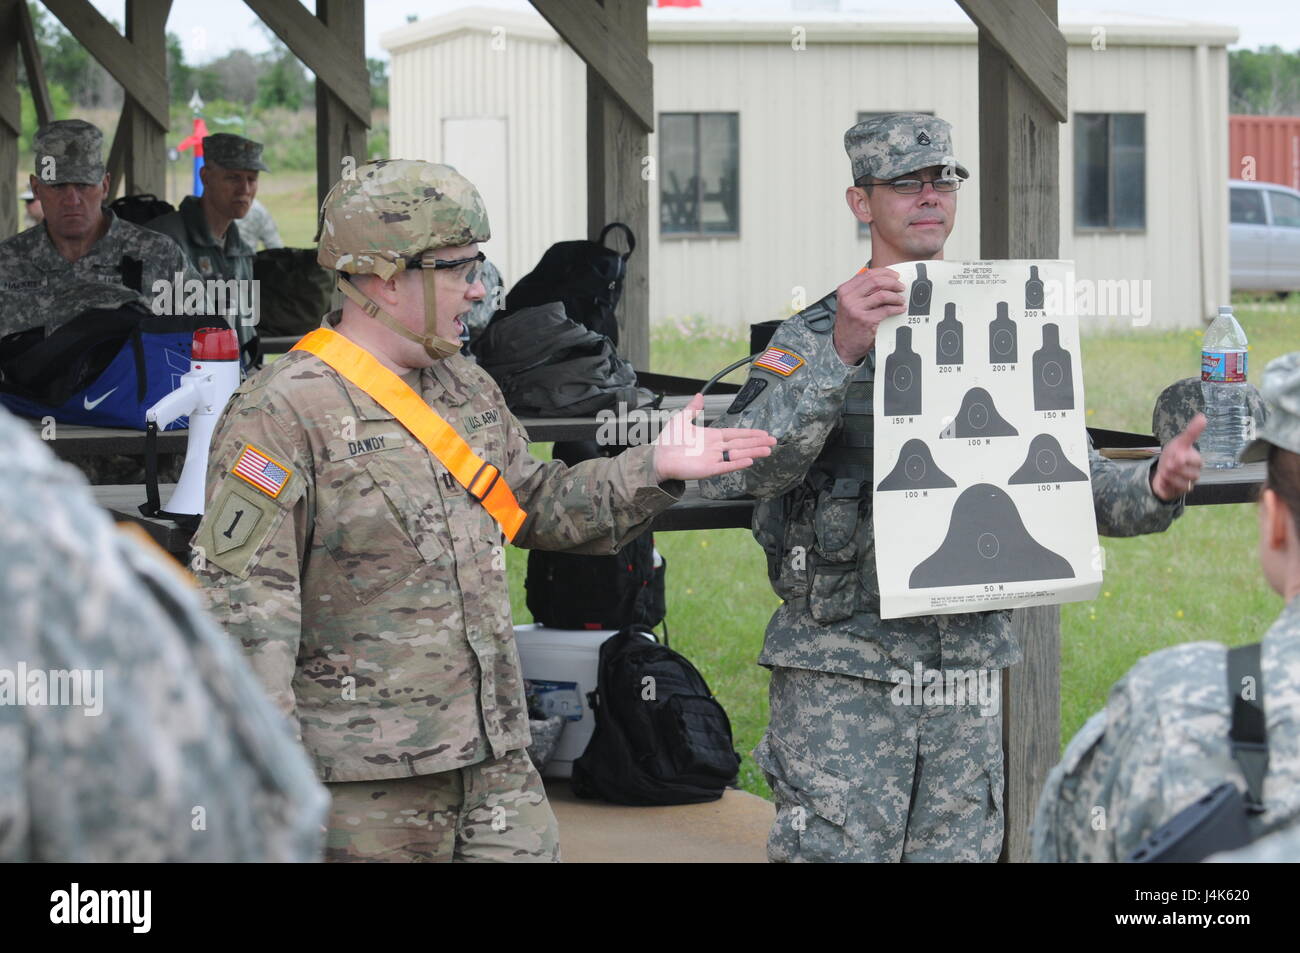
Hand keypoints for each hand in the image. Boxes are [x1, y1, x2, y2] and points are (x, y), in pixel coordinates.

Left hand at [652, 394, 775, 481]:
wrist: (658, 457)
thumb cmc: (668, 441)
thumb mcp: (681, 419)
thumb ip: (693, 408)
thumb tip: (700, 395)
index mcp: (712, 437)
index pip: (736, 434)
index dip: (750, 433)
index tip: (763, 433)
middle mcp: (715, 448)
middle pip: (741, 444)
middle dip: (757, 442)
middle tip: (773, 441)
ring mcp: (713, 459)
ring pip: (737, 455)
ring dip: (753, 452)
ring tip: (768, 450)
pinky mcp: (708, 470)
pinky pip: (726, 467)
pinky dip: (737, 463)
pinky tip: (749, 460)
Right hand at [832, 267, 906, 363]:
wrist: (844, 345)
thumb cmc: (850, 324)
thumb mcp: (850, 303)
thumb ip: (862, 291)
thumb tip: (884, 280)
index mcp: (845, 290)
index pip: (867, 274)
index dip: (885, 272)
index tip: (895, 276)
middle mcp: (848, 298)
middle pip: (876, 281)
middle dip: (892, 282)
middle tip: (901, 287)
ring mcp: (856, 309)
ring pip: (882, 294)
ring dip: (896, 296)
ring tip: (901, 299)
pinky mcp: (865, 320)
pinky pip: (886, 310)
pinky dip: (896, 308)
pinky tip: (900, 309)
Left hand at [1152, 413, 1205, 500]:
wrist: (1161, 468)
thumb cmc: (1174, 453)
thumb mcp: (1180, 441)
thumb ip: (1192, 432)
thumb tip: (1202, 417)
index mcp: (1197, 461)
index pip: (1196, 461)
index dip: (1183, 457)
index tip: (1174, 454)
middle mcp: (1195, 473)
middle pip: (1190, 473)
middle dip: (1174, 466)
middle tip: (1167, 463)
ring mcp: (1188, 483)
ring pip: (1183, 482)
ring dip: (1169, 475)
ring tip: (1164, 471)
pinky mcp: (1178, 492)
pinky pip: (1175, 491)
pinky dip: (1166, 484)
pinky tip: (1162, 479)